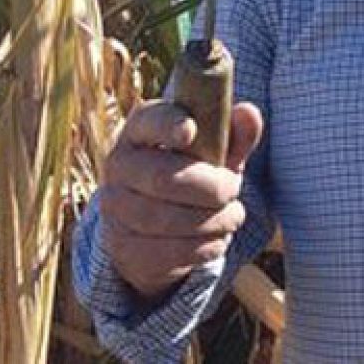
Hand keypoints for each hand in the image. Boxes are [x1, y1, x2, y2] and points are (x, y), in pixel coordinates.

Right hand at [97, 99, 263, 302]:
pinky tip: (217, 239)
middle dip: (211, 187)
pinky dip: (202, 247)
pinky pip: (165, 251)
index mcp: (141, 130)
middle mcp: (119, 164)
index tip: (191, 131)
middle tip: (235, 189)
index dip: (167, 125)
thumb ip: (234, 135)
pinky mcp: (120, 245)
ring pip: (165, 219)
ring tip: (232, 217)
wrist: (157, 228)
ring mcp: (114, 206)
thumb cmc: (194, 175)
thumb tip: (249, 113)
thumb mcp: (216, 154)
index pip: (148, 120)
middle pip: (162, 177)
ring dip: (212, 220)